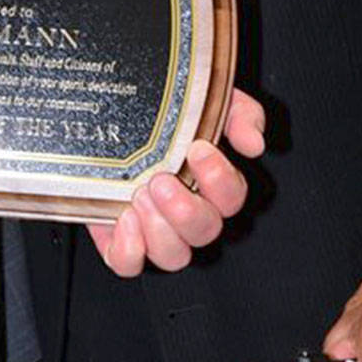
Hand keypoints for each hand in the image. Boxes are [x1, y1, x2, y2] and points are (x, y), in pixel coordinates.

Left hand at [86, 87, 265, 275]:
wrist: (106, 113)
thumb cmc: (160, 112)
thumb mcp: (204, 99)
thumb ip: (239, 113)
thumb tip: (254, 143)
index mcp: (210, 183)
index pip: (232, 197)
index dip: (220, 180)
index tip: (198, 150)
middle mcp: (187, 211)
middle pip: (205, 232)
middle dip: (186, 210)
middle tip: (161, 181)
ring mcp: (155, 228)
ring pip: (173, 255)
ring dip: (159, 229)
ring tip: (140, 195)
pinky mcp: (120, 238)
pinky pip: (129, 263)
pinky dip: (128, 250)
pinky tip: (123, 219)